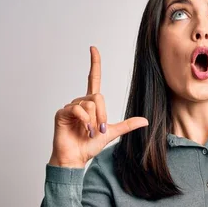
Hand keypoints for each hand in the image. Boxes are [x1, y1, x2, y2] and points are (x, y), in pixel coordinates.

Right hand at [49, 46, 148, 167]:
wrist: (76, 158)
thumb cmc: (89, 146)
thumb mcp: (111, 133)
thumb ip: (127, 125)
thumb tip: (145, 121)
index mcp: (92, 104)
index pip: (93, 78)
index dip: (95, 64)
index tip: (94, 48)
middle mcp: (81, 102)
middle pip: (98, 97)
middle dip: (102, 114)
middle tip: (99, 129)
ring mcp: (70, 107)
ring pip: (89, 104)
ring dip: (93, 121)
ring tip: (88, 132)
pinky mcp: (62, 113)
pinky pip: (78, 109)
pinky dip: (84, 121)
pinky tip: (82, 130)